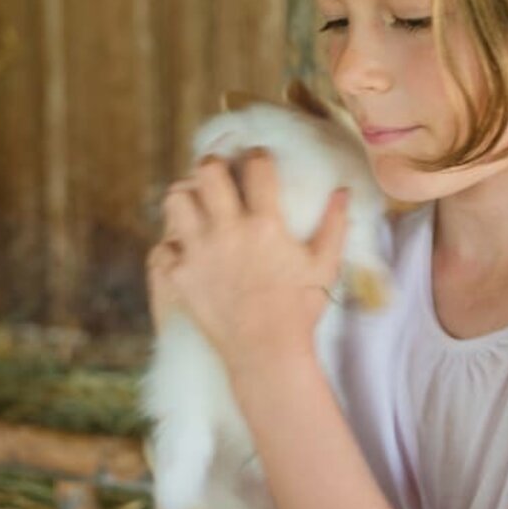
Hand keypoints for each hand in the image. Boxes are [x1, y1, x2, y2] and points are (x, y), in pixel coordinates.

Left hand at [148, 149, 348, 379]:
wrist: (266, 353)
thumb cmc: (300, 309)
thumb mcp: (324, 266)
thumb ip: (335, 224)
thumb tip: (343, 191)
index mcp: (265, 223)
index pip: (256, 165)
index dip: (256, 155)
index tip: (257, 161)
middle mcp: (228, 230)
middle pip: (207, 170)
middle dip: (213, 166)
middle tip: (220, 176)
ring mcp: (200, 251)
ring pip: (176, 199)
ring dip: (186, 198)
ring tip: (198, 207)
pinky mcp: (181, 275)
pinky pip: (164, 246)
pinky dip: (173, 247)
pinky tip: (187, 251)